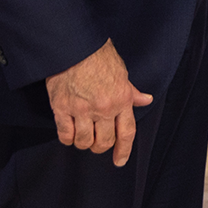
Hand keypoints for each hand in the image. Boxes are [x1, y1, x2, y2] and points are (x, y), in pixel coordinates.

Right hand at [45, 39, 151, 166]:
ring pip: (84, 142)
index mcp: (122, 99)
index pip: (127, 133)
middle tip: (97, 143)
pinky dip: (67, 138)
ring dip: (84, 143)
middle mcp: (104, 107)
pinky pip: (66, 135)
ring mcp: (82, 109)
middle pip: (105, 141)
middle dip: (101, 147)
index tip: (119, 161)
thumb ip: (131, 92)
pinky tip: (69, 133)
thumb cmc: (99, 56)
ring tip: (83, 136)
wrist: (74, 46)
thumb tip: (145, 100)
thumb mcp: (121, 72)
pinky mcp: (62, 108)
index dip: (123, 150)